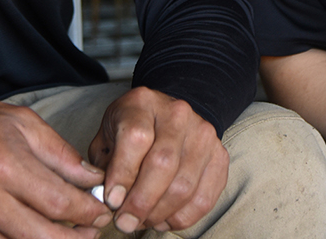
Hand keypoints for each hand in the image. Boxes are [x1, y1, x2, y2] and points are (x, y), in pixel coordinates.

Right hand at [0, 91, 109, 238]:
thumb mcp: (19, 122)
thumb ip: (59, 153)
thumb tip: (91, 179)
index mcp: (3, 163)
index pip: (59, 202)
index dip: (88, 212)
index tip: (101, 211)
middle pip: (46, 236)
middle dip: (78, 238)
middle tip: (94, 231)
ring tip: (70, 234)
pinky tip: (36, 233)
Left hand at [88, 87, 228, 233]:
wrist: (169, 114)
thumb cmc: (132, 128)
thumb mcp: (108, 136)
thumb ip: (105, 165)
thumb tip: (109, 200)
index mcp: (142, 103)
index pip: (136, 138)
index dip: (123, 174)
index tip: (112, 201)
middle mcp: (177, 114)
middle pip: (163, 164)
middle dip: (141, 202)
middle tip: (125, 222)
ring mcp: (203, 134)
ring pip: (184, 186)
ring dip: (159, 214)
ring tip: (142, 221)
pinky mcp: (219, 156)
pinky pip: (204, 199)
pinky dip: (181, 218)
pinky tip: (163, 219)